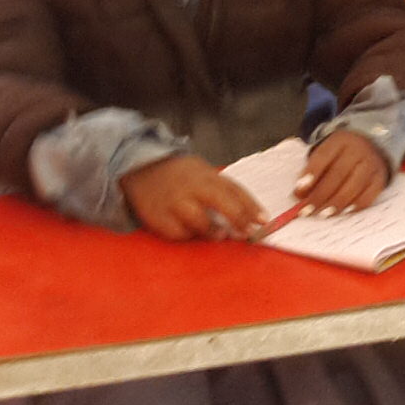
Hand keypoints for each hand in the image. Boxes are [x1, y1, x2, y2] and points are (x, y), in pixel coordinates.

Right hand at [121, 153, 268, 241]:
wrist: (140, 168)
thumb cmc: (180, 175)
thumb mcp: (203, 173)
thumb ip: (222, 190)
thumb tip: (249, 214)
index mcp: (207, 175)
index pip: (234, 189)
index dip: (251, 206)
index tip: (264, 220)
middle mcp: (192, 187)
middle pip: (220, 200)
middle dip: (238, 217)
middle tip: (248, 232)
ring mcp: (174, 202)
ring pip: (198, 219)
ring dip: (213, 230)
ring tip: (221, 235)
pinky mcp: (158, 217)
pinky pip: (177, 232)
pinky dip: (188, 236)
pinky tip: (192, 235)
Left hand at [295, 129, 388, 214]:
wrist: (371, 146)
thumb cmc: (342, 155)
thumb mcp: (326, 154)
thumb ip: (312, 171)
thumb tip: (300, 194)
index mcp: (340, 141)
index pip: (323, 156)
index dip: (311, 174)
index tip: (299, 190)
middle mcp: (358, 150)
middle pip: (338, 174)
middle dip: (320, 195)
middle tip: (307, 210)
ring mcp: (371, 164)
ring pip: (354, 186)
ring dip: (336, 203)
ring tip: (323, 214)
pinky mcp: (380, 178)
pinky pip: (369, 195)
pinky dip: (356, 205)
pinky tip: (344, 211)